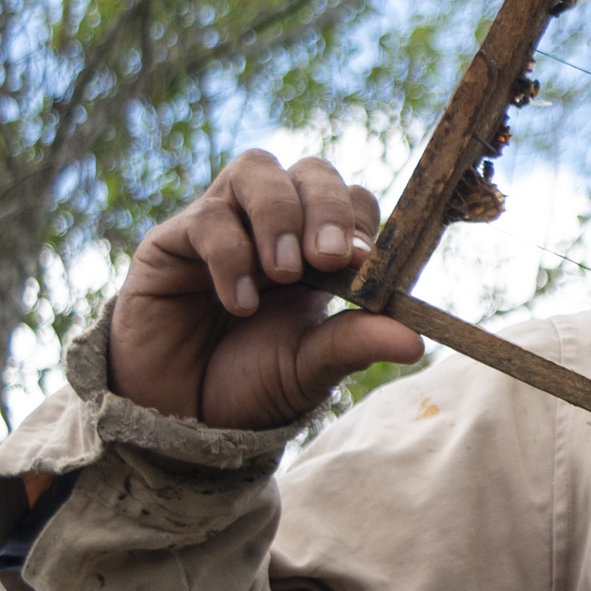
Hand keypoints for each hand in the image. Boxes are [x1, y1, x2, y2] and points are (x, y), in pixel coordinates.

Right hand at [106, 149, 422, 429]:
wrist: (180, 420)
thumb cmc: (251, 386)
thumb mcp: (311, 368)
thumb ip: (355, 344)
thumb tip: (417, 341)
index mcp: (319, 250)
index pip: (353, 200)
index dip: (361, 222)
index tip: (362, 264)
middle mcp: (274, 225)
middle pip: (311, 170)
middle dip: (327, 206)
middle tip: (328, 259)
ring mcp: (224, 224)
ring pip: (258, 170)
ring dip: (279, 215)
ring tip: (284, 273)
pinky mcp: (173, 240)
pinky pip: (208, 218)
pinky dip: (231, 254)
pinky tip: (241, 303)